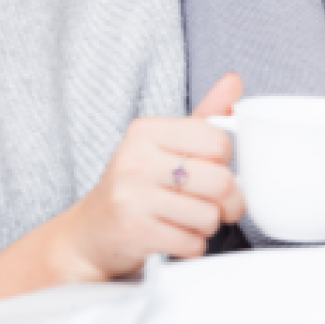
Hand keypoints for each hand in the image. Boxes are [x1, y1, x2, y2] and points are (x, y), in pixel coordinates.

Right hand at [44, 74, 247, 281]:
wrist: (89, 233)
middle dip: (230, 200)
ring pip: (209, 215)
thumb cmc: (137, 185)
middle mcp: (135, 159)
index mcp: (146, 130)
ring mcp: (132, 196)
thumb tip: (234, 80)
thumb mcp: (165, 143)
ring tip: (190, 219)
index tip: (213, 168)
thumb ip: (203, 115)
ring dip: (209, 225)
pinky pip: (192, 243)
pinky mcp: (134, 232)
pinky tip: (175, 235)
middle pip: (220, 181)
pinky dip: (193, 245)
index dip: (226, 161)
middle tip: (218, 204)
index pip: (217, 140)